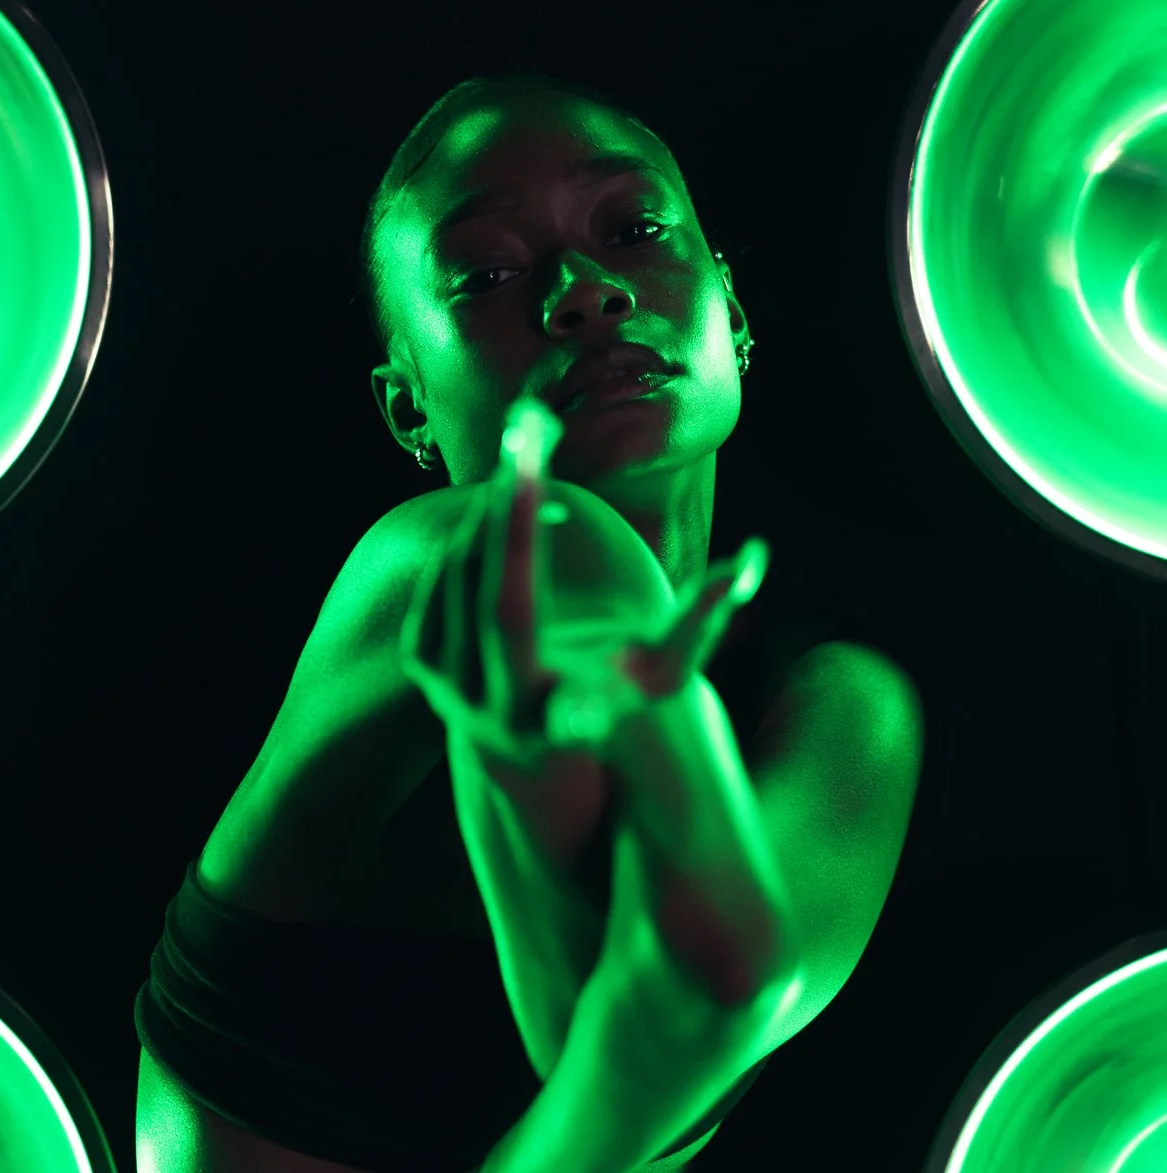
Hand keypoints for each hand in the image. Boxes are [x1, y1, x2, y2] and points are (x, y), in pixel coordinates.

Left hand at [400, 393, 769, 764]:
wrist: (544, 750)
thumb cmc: (621, 699)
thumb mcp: (665, 673)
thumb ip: (703, 620)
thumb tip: (751, 561)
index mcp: (534, 709)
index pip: (512, 613)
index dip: (516, 540)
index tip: (521, 465)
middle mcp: (474, 701)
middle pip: (478, 578)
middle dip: (507, 495)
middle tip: (531, 422)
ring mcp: (439, 682)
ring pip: (456, 566)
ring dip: (493, 507)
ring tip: (534, 458)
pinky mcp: (420, 658)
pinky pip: (443, 573)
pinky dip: (477, 533)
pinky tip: (513, 508)